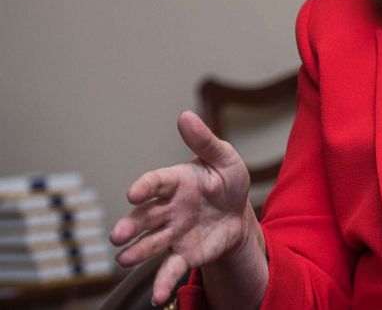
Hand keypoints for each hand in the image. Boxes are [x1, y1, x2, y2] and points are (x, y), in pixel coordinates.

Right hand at [109, 110, 253, 304]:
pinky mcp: (183, 254)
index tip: (134, 193)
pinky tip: (157, 297)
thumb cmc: (227, 180)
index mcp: (175, 181)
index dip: (145, 187)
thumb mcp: (225, 158)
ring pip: (151, 243)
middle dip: (130, 226)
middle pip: (145, 217)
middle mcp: (167, 209)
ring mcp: (172, 233)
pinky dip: (163, 282)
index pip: (156, 182)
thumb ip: (205, 140)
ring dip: (136, 252)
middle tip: (117, 235)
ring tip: (123, 260)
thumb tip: (185, 115)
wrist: (238, 213)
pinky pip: (171, 269)